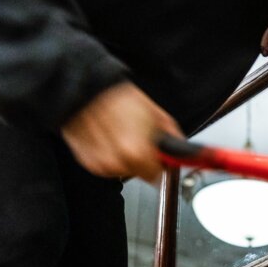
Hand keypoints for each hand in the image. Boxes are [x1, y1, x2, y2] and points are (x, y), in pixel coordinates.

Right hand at [61, 82, 181, 182]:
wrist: (86, 90)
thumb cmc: (118, 97)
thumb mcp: (156, 114)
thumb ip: (172, 137)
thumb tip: (181, 150)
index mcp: (136, 154)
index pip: (157, 176)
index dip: (161, 163)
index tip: (160, 155)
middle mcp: (117, 163)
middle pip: (140, 174)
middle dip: (144, 160)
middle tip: (140, 140)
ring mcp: (100, 165)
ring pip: (123, 171)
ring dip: (126, 159)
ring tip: (121, 136)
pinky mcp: (87, 162)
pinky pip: (106, 167)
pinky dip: (110, 156)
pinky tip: (108, 139)